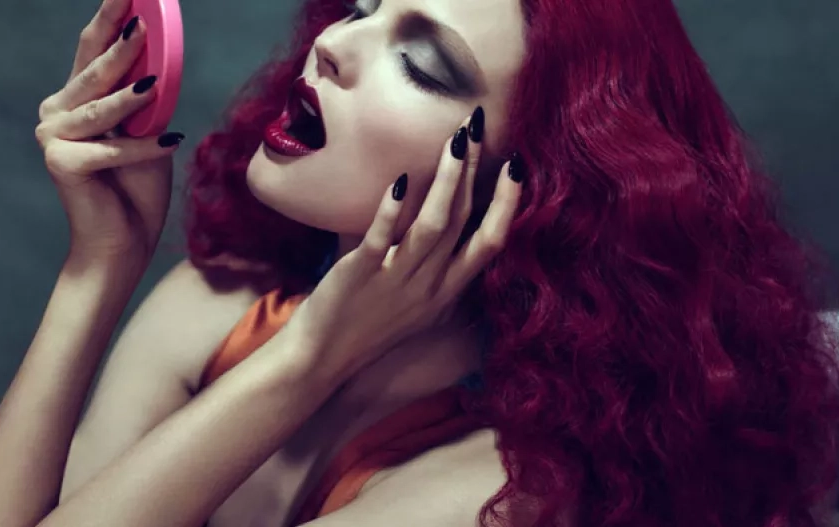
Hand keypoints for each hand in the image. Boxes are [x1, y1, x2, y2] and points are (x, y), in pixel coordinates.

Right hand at [35, 0, 183, 269]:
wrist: (123, 242)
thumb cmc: (137, 186)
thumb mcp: (149, 130)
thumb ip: (147, 98)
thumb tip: (162, 60)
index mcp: (77, 99)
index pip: (93, 49)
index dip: (109, 17)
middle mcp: (58, 111)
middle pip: (94, 69)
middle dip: (119, 41)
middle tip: (144, 21)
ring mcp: (54, 136)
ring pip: (102, 106)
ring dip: (132, 96)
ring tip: (157, 84)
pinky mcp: (62, 163)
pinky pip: (114, 147)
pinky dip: (145, 148)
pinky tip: (170, 142)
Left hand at [284, 109, 523, 382]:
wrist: (321, 363)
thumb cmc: (366, 323)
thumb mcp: (413, 300)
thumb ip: (426, 260)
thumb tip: (424, 207)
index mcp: (446, 291)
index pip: (490, 243)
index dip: (508, 204)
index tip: (517, 165)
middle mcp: (430, 287)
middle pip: (463, 222)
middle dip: (475, 171)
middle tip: (477, 125)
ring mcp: (397, 282)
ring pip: (433, 228)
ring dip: (447, 181)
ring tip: (454, 140)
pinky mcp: (360, 277)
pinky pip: (382, 240)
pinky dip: (392, 211)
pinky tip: (399, 182)